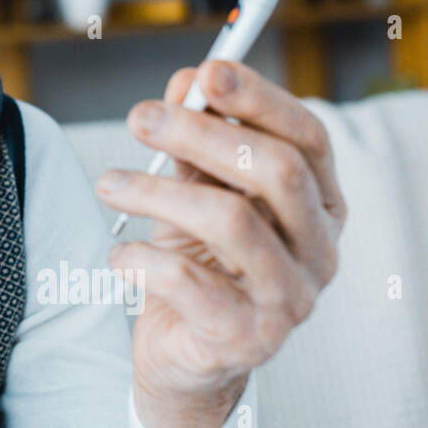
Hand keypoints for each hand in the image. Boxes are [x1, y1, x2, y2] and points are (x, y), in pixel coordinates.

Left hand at [95, 60, 346, 427]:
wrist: (183, 356)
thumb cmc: (197, 263)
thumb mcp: (193, 193)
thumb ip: (194, 140)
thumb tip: (189, 78)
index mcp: (320, 206)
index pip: (307, 139)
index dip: (260, 99)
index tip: (207, 71)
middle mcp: (319, 251)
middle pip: (275, 171)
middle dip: (201, 134)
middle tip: (139, 118)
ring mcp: (290, 299)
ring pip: (232, 221)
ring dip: (159, 192)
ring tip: (108, 183)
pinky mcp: (248, 338)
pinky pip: (190, 283)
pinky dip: (144, 259)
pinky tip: (118, 253)